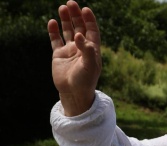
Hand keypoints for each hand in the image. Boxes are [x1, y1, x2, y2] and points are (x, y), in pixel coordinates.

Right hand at [48, 0, 100, 115]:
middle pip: (79, 27)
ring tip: (62, 8)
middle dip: (76, 15)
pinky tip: (52, 22)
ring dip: (65, 20)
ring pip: (67, 31)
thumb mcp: (90, 66)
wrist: (74, 93)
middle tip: (71, 3)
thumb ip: (86, 50)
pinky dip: (53, 31)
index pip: (92, 30)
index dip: (89, 19)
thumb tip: (79, 35)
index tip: (85, 9)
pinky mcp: (58, 55)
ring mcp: (69, 50)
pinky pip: (55, 40)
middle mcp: (81, 47)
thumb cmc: (85, 80)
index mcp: (92, 49)